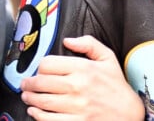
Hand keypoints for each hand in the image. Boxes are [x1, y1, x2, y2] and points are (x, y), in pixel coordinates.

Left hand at [20, 35, 144, 119]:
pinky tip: (34, 110)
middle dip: (29, 83)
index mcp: (84, 68)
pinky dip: (36, 115)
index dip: (41, 66)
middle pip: (41, 82)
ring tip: (27, 96)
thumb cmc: (116, 85)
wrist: (128, 113)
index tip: (39, 70)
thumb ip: (89, 44)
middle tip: (25, 84)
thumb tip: (68, 40)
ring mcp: (75, 107)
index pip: (49, 64)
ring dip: (29, 98)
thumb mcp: (107, 58)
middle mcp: (77, 86)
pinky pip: (47, 119)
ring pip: (41, 101)